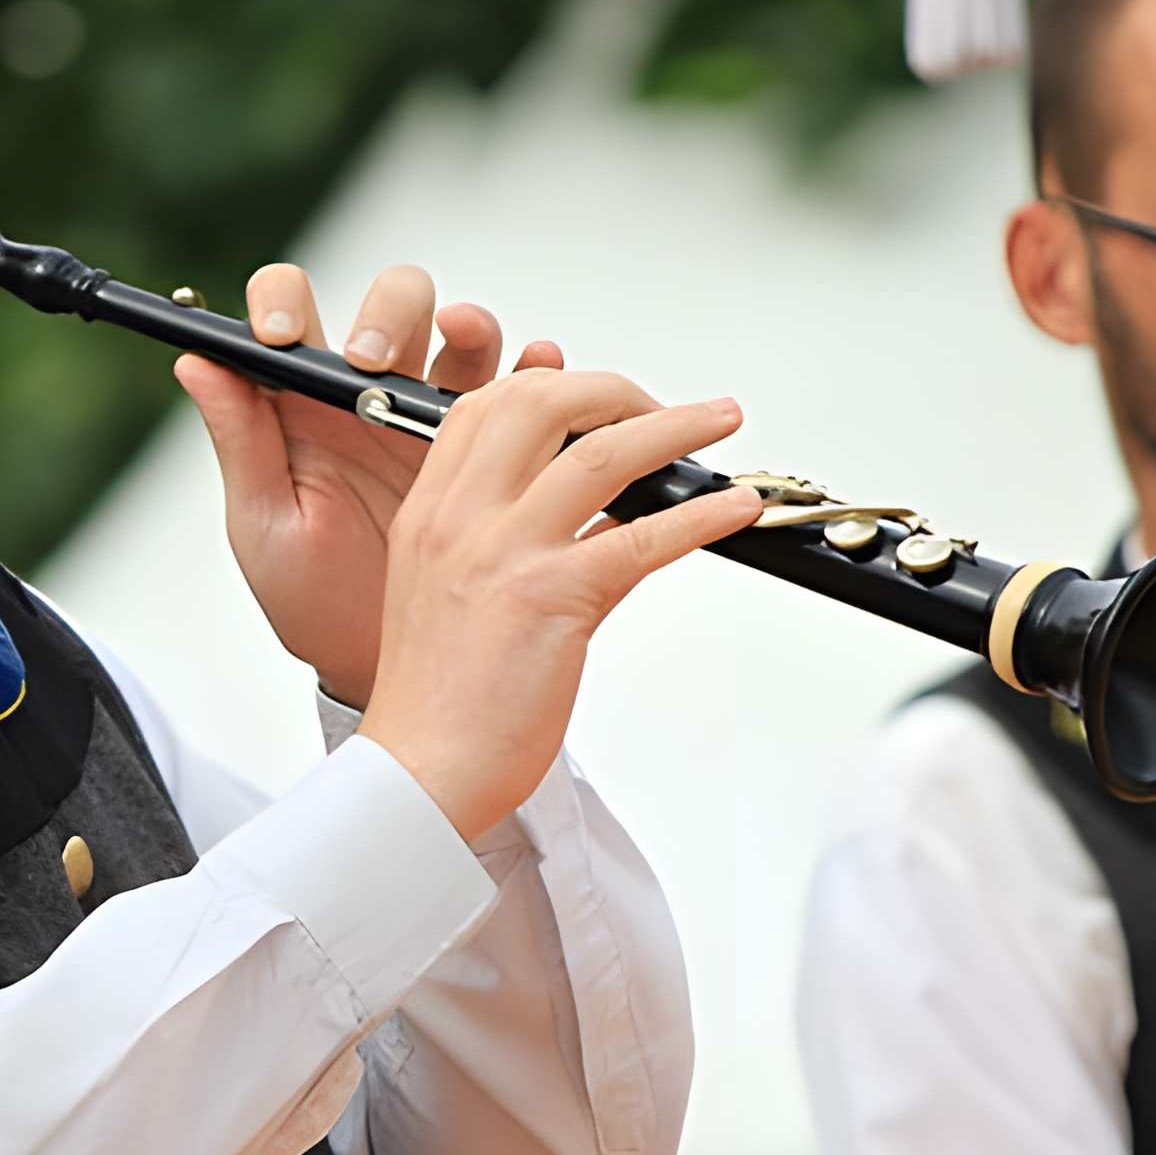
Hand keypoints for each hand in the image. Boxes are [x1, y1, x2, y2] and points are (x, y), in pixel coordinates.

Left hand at [175, 262, 558, 708]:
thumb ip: (239, 439)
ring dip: (468, 325)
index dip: (284, 304)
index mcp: (304, 403)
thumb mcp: (264, 523)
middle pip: (390, 305)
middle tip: (372, 359)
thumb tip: (196, 361)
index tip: (282, 337)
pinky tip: (535, 368)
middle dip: (384, 313)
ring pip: (461, 334)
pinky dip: (534, 369)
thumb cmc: (311, 596)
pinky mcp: (491, 446)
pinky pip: (522, 390)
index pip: (290, 313)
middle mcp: (372, 393)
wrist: (378, 659)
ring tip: (464, 336)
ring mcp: (434, 414)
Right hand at [351, 369, 760, 835]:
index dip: (552, 384)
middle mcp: (463, 518)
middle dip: (617, 391)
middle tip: (665, 410)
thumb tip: (565, 500)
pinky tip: (733, 509)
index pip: (487, 405)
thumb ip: (490, 533)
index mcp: (432, 511)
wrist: (421, 770)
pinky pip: (642, 535)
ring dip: (677, 428)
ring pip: (603, 453)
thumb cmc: (438, 697)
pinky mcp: (553, 598)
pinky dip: (701, 514)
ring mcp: (506, 553)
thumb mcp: (441, 587)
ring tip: (719, 422)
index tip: (600, 398)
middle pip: (544, 403)